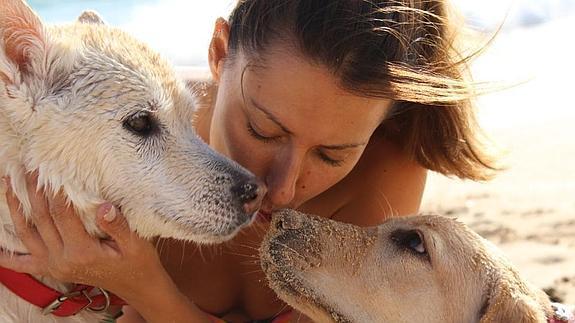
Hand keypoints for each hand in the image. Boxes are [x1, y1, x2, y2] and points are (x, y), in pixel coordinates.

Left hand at [0, 174, 165, 297]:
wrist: (137, 286)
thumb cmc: (138, 262)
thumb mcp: (135, 243)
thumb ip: (118, 225)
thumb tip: (104, 207)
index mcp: (82, 251)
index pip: (61, 214)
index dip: (53, 191)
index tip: (49, 169)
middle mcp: (62, 259)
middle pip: (40, 220)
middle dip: (32, 192)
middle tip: (28, 169)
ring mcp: (54, 266)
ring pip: (26, 234)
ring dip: (15, 210)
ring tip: (9, 185)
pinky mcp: (52, 270)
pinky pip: (22, 264)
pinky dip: (6, 256)